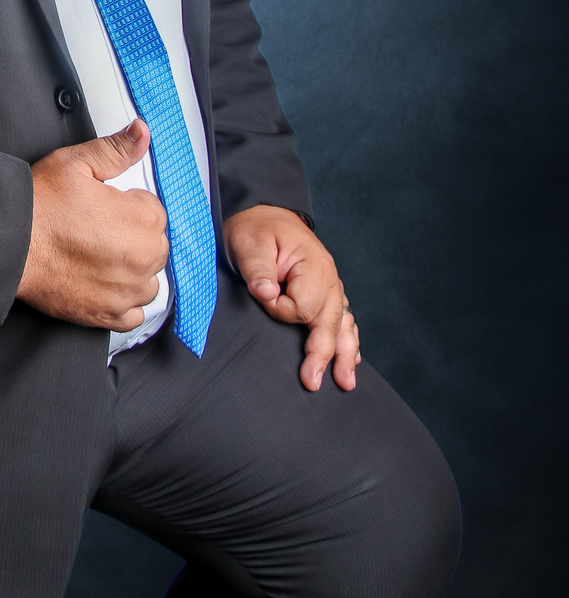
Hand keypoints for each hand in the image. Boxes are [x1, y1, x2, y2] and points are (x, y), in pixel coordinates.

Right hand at [17, 120, 166, 331]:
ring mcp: (126, 291)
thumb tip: (141, 133)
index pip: (154, 210)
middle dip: (132, 235)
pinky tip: (102, 283)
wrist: (7, 244)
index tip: (105, 206)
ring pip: (147, 279)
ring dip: (131, 268)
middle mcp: (141, 259)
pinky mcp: (107, 314)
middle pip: (154, 245)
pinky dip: (124, 301)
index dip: (127, 204)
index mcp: (141, 219)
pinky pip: (134, 313)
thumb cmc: (39, 206)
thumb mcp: (76, 163)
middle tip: (96, 228)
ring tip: (98, 254)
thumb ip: (116, 149)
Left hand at [223, 205, 360, 391]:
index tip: (264, 300)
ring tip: (345, 382)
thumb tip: (266, 295)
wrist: (264, 215)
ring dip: (343, 354)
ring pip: (343, 325)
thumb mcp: (249, 242)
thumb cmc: (256, 229)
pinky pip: (343, 320)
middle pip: (330, 322)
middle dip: (323, 353)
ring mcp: (330, 287)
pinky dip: (347, 342)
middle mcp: (328, 278)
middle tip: (312, 381)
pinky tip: (349, 361)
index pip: (304, 306)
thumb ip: (258, 269)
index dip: (282, 311)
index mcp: (313, 264)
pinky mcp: (326, 294)